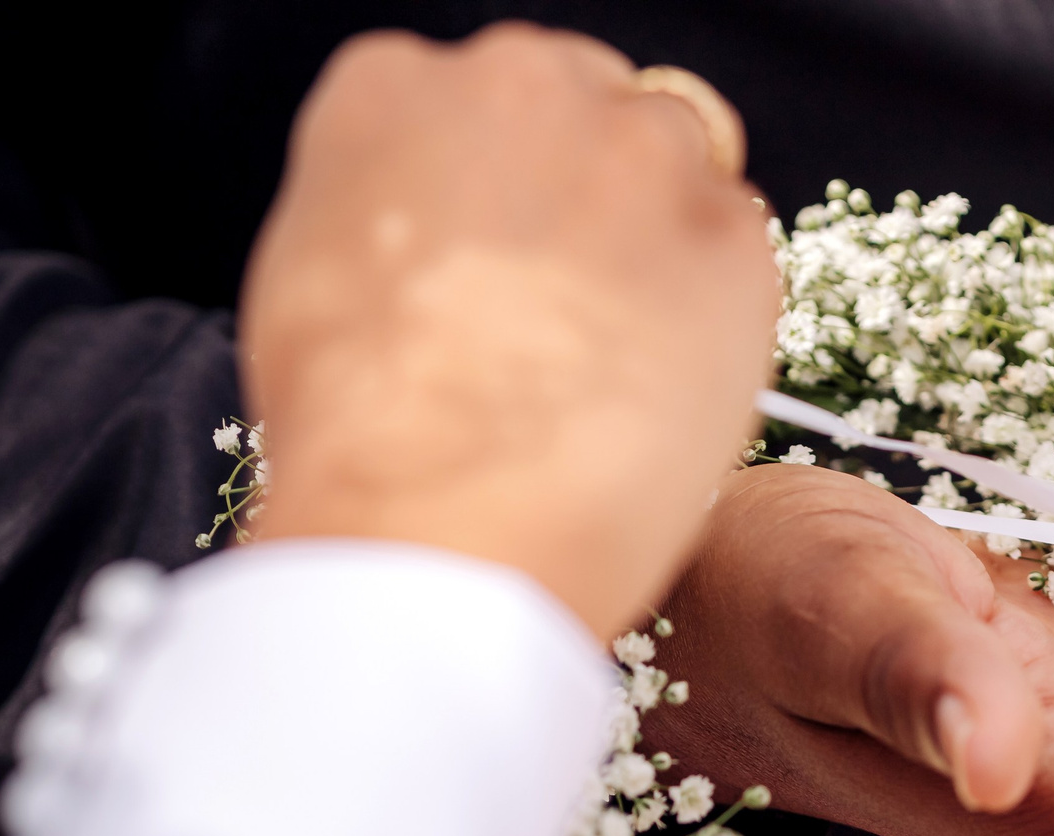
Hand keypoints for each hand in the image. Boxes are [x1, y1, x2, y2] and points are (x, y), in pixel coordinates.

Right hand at [238, 24, 778, 637]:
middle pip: (589, 109)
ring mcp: (636, 155)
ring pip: (679, 161)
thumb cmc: (363, 438)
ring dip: (661, 237)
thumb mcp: (313, 282)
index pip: (479, 99)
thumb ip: (386, 213)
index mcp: (397, 90)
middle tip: (568, 305)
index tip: (503, 244)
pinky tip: (665, 379)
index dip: (501, 189)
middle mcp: (522, 90)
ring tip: (619, 353)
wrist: (440, 527)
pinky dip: (719, 303)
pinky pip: (740, 243)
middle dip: (589, 195)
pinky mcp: (727, 236)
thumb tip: (426, 235)